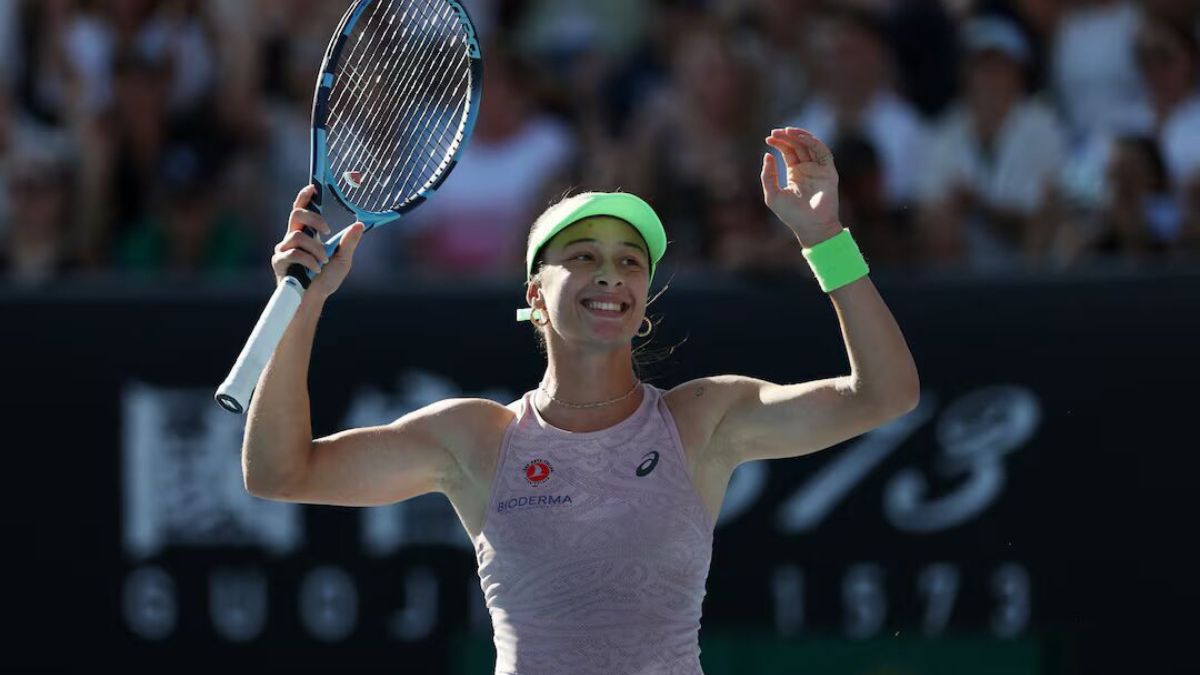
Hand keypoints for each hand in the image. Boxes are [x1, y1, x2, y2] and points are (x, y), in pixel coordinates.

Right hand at [271, 185, 364, 299]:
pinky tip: (316, 270)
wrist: (313, 301)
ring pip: (298, 236)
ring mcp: (283, 249)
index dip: (304, 197)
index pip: (302, 210)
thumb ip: (349, 243)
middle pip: (296, 215)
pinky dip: (309, 261)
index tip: (313, 188)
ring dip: (315, 250)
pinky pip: (293, 253)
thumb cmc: (325, 281)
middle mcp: (291, 238)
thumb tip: (360, 225)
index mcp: (306, 235)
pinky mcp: (279, 262)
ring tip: (323, 262)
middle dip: (314, 219)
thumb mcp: (343, 260)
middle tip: (328, 231)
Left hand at [761, 127, 841, 246]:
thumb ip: (768, 176)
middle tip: (775, 132)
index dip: (779, 143)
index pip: (788, 151)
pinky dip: (813, 142)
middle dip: (787, 137)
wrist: (811, 227)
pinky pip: (823, 152)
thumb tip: (767, 155)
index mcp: (795, 174)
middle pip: (798, 145)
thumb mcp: (773, 195)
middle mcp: (808, 169)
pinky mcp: (829, 171)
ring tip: (786, 131)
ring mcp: (819, 169)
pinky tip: (801, 138)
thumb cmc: (791, 215)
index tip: (768, 139)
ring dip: (799, 136)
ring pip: (810, 145)